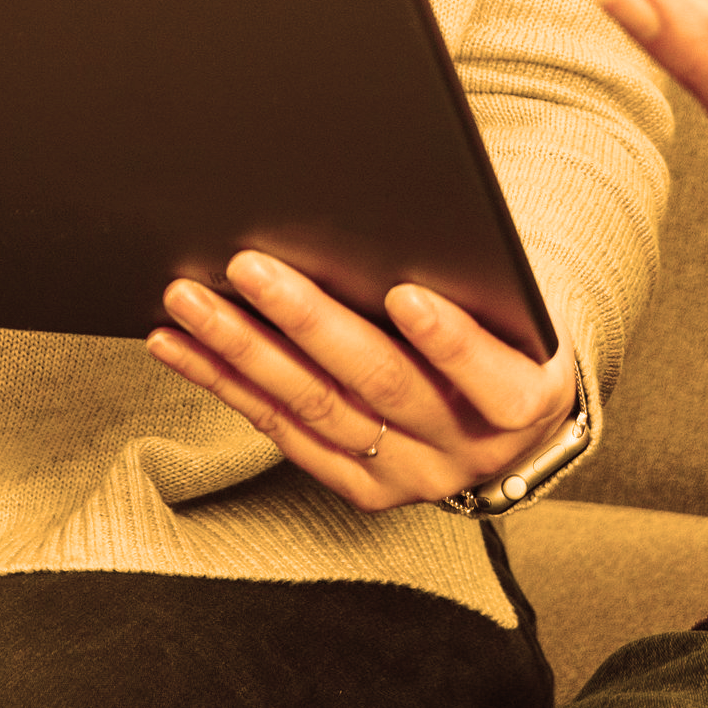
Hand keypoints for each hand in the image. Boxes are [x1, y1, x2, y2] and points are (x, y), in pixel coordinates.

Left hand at [147, 252, 579, 515]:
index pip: (490, 378)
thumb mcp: (521, 305)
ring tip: (191, 300)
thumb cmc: (511, 332)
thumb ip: (476, 279)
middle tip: (249, 267)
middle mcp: (468, 452)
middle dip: (309, 322)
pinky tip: (181, 345)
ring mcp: (408, 476)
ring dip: (243, 351)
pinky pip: (282, 431)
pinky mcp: (359, 488)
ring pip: (315, 409)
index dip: (448, 340)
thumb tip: (388, 220)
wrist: (512, 424)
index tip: (406, 293)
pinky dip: (226, 384)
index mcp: (526, 402)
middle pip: (381, 384)